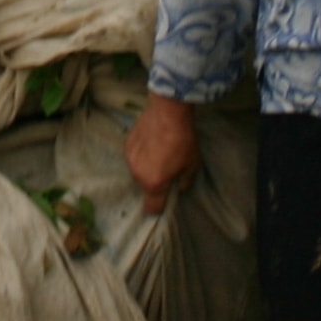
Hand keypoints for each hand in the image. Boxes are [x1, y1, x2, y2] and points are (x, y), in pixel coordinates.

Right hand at [125, 95, 200, 215]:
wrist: (168, 112)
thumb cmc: (183, 141)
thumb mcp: (193, 164)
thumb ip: (185, 182)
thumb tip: (180, 188)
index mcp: (155, 183)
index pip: (152, 207)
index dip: (159, 208)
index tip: (164, 202)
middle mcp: (138, 175)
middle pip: (146, 187)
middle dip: (155, 182)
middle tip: (167, 168)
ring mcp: (130, 160)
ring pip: (139, 171)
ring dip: (147, 167)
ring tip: (159, 152)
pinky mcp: (126, 145)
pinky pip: (134, 157)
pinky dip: (142, 154)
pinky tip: (152, 142)